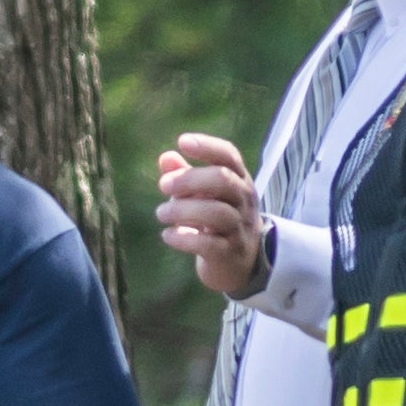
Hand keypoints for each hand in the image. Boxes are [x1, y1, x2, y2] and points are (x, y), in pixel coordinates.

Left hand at [155, 134, 271, 299]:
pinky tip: (168, 235)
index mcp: (239, 181)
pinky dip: (183, 238)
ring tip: (161, 213)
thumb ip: (186, 176)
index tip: (182, 141)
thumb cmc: (218, 222)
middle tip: (163, 185)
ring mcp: (239, 228)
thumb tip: (166, 157)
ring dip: (182, 210)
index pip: (229, 156)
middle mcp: (244, 201)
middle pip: (223, 180)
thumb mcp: (204, 196)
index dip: (207, 146)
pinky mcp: (229, 254)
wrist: (241, 264)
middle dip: (189, 179)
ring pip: (216, 212)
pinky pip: (208, 244)